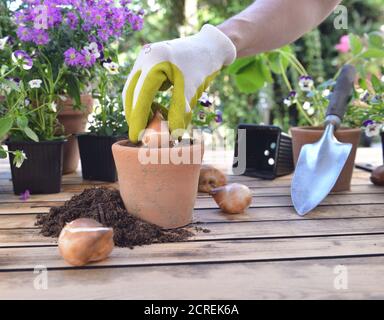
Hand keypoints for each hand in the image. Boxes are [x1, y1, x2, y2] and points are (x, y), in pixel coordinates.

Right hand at [122, 24, 235, 142]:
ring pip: (132, 90)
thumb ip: (179, 112)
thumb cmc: (202, 66)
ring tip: (150, 126)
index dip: (137, 118)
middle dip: (134, 116)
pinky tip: (155, 112)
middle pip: (130, 93)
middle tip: (140, 136)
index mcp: (154, 61)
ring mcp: (144, 59)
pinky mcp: (146, 63)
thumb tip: (171, 135)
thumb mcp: (192, 90)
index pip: (140, 95)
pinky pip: (139, 86)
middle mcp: (144, 57)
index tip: (136, 137)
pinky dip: (144, 101)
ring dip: (138, 109)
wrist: (209, 46)